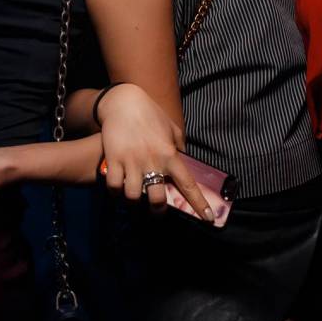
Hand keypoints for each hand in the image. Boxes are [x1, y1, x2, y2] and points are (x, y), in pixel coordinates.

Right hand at [98, 84, 214, 220]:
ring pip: (133, 197)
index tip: (208, 218)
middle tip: (157, 208)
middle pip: (157, 200)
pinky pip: (114, 187)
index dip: (199, 204)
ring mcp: (131, 161)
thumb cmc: (150, 114)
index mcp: (170, 154)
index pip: (188, 184)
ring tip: (135, 196)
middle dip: (158, 210)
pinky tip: (119, 188)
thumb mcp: (171, 128)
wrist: (124, 102)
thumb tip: (184, 159)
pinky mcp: (113, 159)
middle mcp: (152, 161)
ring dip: (134, 201)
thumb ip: (178, 146)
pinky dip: (116, 192)